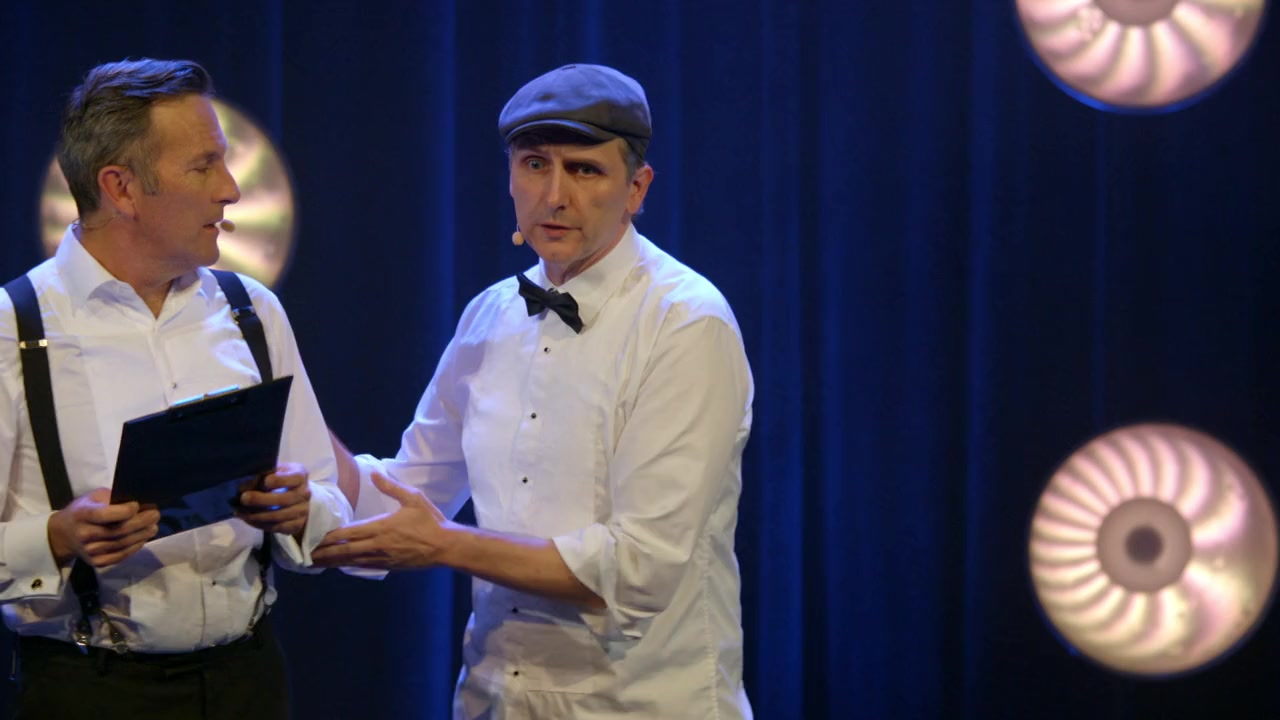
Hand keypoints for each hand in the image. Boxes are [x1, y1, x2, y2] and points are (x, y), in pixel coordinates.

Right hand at [47, 489, 159, 567]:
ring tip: (153, 527)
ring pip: (122, 544)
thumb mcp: (93, 497)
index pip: (105, 515)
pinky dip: (135, 547)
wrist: (63, 534)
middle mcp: (84, 534)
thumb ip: (113, 498)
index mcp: (82, 515)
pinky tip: (143, 538)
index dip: (124, 511)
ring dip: (142, 535)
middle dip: (141, 522)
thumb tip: (140, 502)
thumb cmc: (84, 510)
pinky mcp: (97, 562)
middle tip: (155, 515)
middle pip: (118, 531)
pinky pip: (121, 555)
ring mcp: (90, 551)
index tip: (137, 505)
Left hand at [236, 462, 311, 537]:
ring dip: (256, 515)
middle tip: (243, 498)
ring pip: (277, 516)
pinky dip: (259, 524)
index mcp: (300, 476)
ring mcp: (302, 511)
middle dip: (260, 500)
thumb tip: (246, 482)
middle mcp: (304, 494)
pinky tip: (248, 519)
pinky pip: (276, 527)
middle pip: (282, 500)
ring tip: (240, 512)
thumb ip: (266, 474)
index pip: (288, 479)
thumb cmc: (283, 480)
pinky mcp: (296, 525)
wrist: (300, 498)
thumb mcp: (278, 471)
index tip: (259, 482)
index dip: (273, 481)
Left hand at [311, 472, 450, 569]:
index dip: (330, 536)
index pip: (349, 533)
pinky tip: (340, 565)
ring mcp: (382, 558)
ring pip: (351, 561)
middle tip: (306, 555)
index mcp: (381, 527)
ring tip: (316, 562)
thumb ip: (391, 487)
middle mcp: (378, 545)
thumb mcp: (413, 498)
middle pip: (345, 551)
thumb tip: (373, 474)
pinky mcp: (388, 566)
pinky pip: (364, 566)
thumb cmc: (430, 521)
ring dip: (333, 562)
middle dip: (324, 553)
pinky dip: (349, 566)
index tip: (314, 536)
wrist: (445, 546)